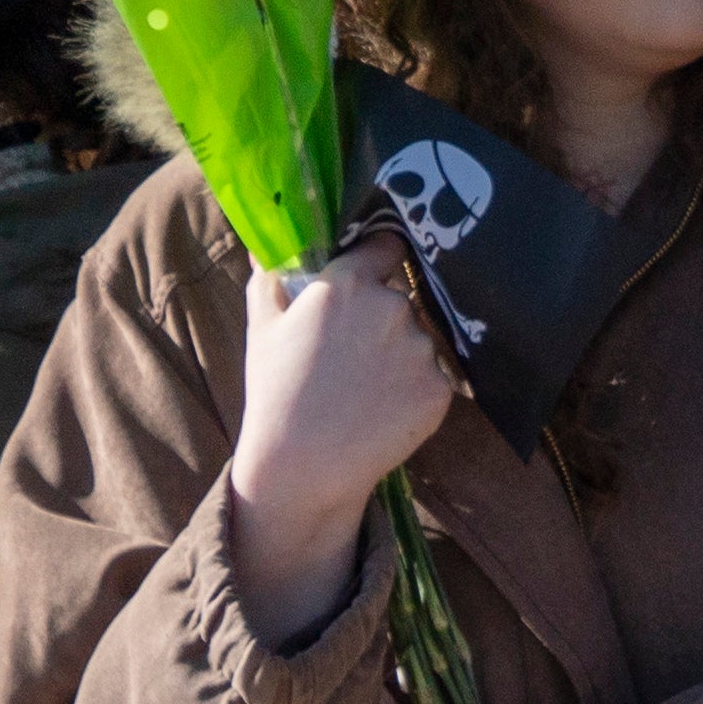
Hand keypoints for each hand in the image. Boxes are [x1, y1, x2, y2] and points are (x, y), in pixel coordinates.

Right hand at [225, 252, 458, 641]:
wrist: (304, 462)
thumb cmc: (276, 389)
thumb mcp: (262, 323)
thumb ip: (272, 272)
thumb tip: (272, 242)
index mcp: (347, 284)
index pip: (387, 244)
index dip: (382, 255)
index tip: (377, 267)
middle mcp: (392, 308)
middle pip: (401, 298)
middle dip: (383, 316)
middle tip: (353, 353)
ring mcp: (421, 350)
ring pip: (419, 339)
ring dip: (401, 354)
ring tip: (365, 386)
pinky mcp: (440, 389)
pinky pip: (433, 376)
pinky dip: (414, 388)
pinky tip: (383, 406)